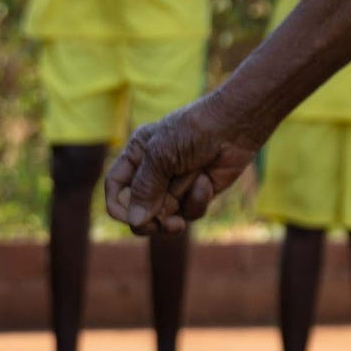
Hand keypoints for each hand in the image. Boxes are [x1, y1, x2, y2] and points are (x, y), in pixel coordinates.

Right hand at [105, 100, 260, 235]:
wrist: (235, 126)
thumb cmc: (193, 131)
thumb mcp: (161, 156)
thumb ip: (145, 189)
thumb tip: (135, 222)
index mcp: (137, 156)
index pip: (115, 188)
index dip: (118, 207)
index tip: (130, 218)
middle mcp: (153, 172)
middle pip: (139, 209)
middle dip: (149, 219)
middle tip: (159, 224)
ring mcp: (176, 184)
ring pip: (165, 216)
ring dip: (176, 210)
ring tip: (192, 190)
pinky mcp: (198, 193)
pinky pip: (190, 212)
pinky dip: (197, 201)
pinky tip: (206, 181)